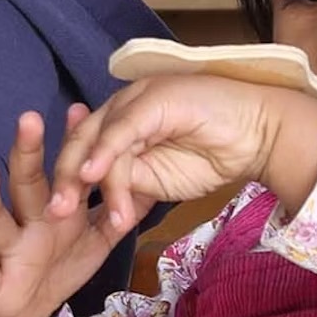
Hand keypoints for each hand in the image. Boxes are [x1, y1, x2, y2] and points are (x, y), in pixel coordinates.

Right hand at [0, 105, 125, 316]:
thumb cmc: (59, 265)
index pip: (61, 169)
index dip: (69, 142)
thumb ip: (113, 210)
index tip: (80, 111)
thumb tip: (144, 178)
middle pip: (25, 182)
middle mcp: (25, 219)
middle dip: (27, 152)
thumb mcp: (94, 239)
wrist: (26, 313)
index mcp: (51, 207)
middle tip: (29, 120)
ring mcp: (5, 247)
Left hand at [65, 75, 316, 232]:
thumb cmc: (214, 154)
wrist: (259, 134)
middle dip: (66, 180)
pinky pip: (121, 130)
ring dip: (90, 180)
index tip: (57, 216)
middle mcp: (122, 109)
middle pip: (80, 143)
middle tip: (57, 215)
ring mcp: (136, 101)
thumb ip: (132, 184)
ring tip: (88, 214)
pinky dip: (106, 154)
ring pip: (97, 140)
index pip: (83, 151)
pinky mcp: (152, 101)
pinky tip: (95, 176)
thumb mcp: (161, 180)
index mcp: (120, 125)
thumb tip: (107, 204)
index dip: (68, 181)